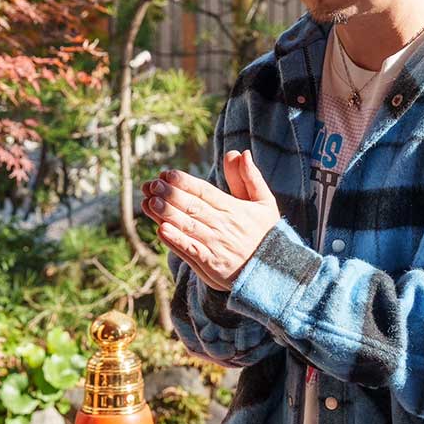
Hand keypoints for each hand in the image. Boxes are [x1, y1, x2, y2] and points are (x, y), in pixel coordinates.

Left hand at [141, 149, 280, 291]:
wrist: (272, 271)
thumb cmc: (265, 233)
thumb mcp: (264, 202)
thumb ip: (250, 177)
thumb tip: (239, 152)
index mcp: (234, 208)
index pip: (205, 191)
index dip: (185, 182)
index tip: (167, 173)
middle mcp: (223, 225)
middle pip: (193, 207)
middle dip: (171, 195)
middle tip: (153, 184)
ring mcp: (216, 246)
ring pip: (188, 227)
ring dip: (168, 214)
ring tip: (151, 202)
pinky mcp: (211, 265)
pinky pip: (191, 251)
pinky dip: (176, 241)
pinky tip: (161, 230)